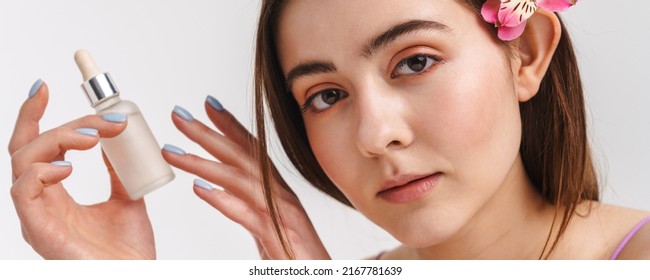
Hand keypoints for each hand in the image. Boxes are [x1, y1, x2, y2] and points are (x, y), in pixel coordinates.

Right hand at [8, 81, 154, 258]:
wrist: (136, 279)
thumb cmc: (128, 252)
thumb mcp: (127, 199)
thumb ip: (118, 171)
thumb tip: (119, 141)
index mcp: (56, 195)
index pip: (36, 146)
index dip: (34, 115)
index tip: (45, 87)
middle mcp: (41, 202)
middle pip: (26, 147)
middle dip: (55, 121)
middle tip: (100, 119)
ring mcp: (36, 215)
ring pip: (25, 160)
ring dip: (60, 139)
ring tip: (94, 137)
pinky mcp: (37, 228)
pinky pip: (23, 191)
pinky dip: (43, 170)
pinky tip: (68, 167)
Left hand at [163, 97, 329, 258]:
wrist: (320, 276)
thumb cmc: (297, 257)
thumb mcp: (269, 227)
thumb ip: (247, 207)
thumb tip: (218, 190)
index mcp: (278, 191)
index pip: (252, 150)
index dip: (230, 125)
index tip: (207, 104)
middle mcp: (280, 196)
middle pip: (242, 156)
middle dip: (208, 133)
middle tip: (179, 115)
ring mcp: (280, 214)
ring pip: (239, 179)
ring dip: (203, 162)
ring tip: (173, 152)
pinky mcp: (277, 236)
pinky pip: (246, 214)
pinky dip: (223, 200)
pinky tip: (200, 189)